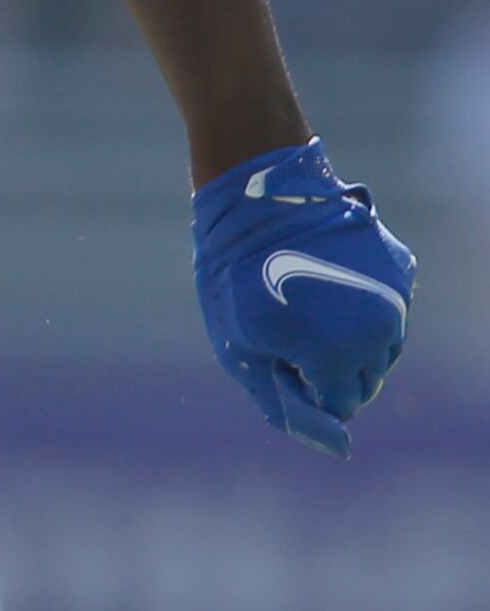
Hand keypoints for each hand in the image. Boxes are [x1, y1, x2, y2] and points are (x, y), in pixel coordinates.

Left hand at [192, 137, 414, 454]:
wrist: (259, 192)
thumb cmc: (237, 273)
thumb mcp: (239, 346)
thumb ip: (284, 401)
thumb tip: (335, 444)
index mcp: (338, 358)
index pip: (340, 406)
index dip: (305, 384)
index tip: (278, 351)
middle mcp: (378, 332)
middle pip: (365, 380)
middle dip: (332, 368)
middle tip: (291, 327)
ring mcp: (394, 299)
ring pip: (382, 348)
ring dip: (351, 339)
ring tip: (308, 299)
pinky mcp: (400, 269)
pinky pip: (387, 309)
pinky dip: (362, 304)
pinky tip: (327, 274)